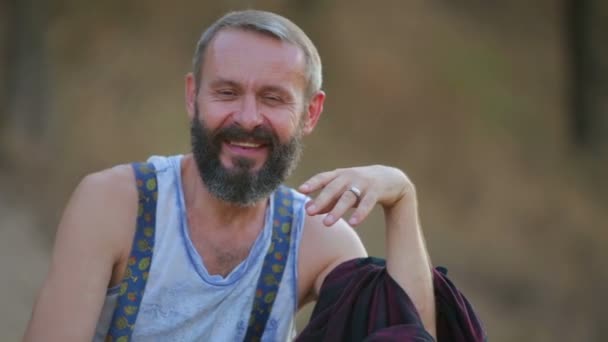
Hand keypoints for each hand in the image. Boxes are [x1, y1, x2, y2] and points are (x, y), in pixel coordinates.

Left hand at [298, 165, 414, 226]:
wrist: (392, 179)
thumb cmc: (361, 186)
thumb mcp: (344, 190)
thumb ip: (327, 200)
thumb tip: (307, 209)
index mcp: (340, 175)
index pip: (324, 177)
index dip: (312, 183)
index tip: (301, 190)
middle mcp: (350, 177)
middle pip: (333, 188)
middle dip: (321, 200)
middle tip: (309, 212)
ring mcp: (364, 183)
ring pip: (348, 197)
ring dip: (337, 210)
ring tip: (327, 224)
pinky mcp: (377, 191)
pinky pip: (367, 203)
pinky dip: (360, 213)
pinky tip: (353, 223)